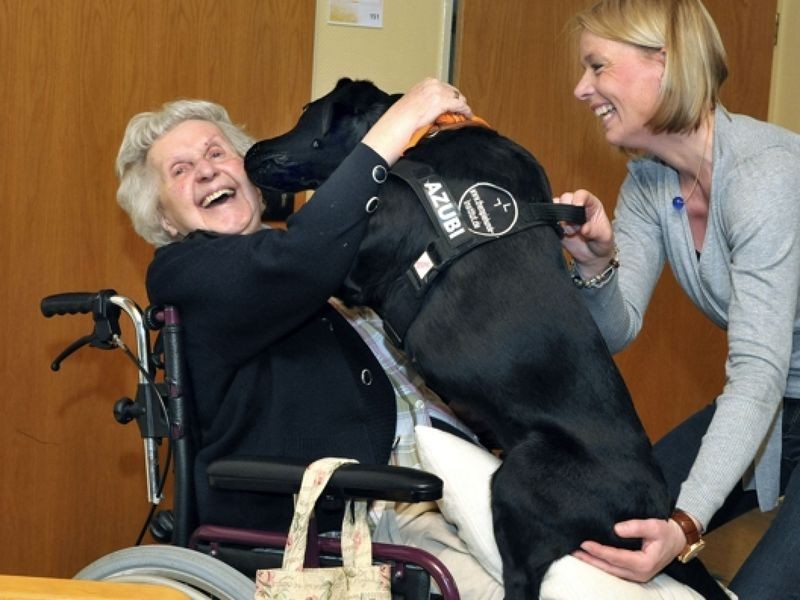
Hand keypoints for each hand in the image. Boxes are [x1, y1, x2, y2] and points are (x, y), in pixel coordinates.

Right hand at [362, 78, 471, 163]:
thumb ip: (424, 103)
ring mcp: (438, 92)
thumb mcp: (412, 104)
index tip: (455, 105)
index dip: (451, 97)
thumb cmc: (399, 119)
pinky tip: (468, 117)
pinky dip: (466, 112)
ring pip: (458, 98)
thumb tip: (432, 110)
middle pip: (453, 92)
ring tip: (464, 116)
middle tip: (460, 113)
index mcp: (425, 83)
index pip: (445, 87)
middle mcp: (432, 84)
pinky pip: (461, 106)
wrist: (396, 124)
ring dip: (461, 107)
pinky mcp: (443, 102)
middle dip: (457, 102)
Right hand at [553, 189, 615, 276]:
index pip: (581, 194)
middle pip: (565, 198)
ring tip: (570, 232)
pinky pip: (548, 220)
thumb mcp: (604, 237)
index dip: (577, 199)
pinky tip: (563, 234)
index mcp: (591, 204)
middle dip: (567, 211)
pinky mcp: (556, 225)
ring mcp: (565, 215)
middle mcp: (576, 206)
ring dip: (560, 219)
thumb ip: (595, 231)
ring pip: (554, 207)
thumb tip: (584, 228)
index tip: (577, 207)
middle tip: (575, 226)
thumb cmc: (601, 243)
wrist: (592, 256)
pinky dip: (552, 226)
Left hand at [572, 518, 686, 582]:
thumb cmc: (666, 532)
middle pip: (609, 567)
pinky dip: (600, 563)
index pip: (616, 557)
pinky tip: (589, 555)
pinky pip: (613, 569)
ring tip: (575, 553)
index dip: (599, 551)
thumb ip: (636, 526)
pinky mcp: (632, 572)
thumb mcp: (655, 525)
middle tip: (573, 550)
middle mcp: (639, 574)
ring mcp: (635, 575)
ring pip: (609, 570)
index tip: (585, 543)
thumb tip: (616, 528)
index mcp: (644, 563)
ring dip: (592, 562)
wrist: (677, 540)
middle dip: (590, 559)